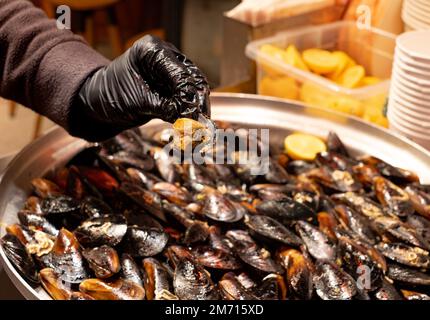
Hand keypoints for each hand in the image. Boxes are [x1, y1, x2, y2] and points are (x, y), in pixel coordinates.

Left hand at [78, 35, 209, 128]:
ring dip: (197, 105)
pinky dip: (190, 108)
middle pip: (192, 77)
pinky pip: (186, 94)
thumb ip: (167, 108)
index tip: (196, 116)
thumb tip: (192, 118)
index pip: (180, 72)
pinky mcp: (170, 82)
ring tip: (200, 125)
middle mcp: (164, 54)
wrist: (98, 102)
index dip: (190, 96)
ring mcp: (169, 67)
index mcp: (151, 50)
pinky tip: (194, 121)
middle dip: (197, 101)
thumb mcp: (139, 103)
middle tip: (202, 122)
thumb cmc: (111, 96)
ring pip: (193, 86)